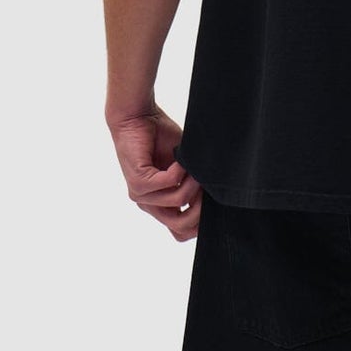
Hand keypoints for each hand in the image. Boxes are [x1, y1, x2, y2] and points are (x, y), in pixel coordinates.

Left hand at [106, 104, 203, 240]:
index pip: (180, 233)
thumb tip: (213, 204)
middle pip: (180, 227)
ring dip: (193, 182)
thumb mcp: (185, 169)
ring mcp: (141, 195)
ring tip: (192, 165)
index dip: (200, 225)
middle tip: (209, 189)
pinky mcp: (138, 182)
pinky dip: (180, 170)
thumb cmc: (160, 138)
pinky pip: (169, 183)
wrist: (137, 117)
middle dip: (201, 211)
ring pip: (178, 201)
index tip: (214, 206)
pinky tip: (179, 158)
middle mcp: (148, 204)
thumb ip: (195, 188)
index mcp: (159, 205)